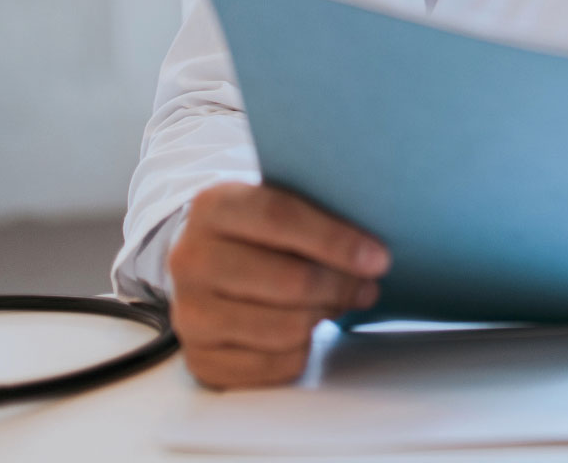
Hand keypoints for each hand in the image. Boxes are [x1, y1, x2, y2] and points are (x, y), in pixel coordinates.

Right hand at [167, 182, 390, 388]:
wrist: (206, 262)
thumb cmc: (258, 232)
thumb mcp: (278, 202)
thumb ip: (317, 213)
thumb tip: (371, 251)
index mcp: (213, 206)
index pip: (280, 218)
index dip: (336, 241)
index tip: (378, 259)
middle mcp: (191, 259)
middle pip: (288, 281)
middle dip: (340, 286)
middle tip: (367, 286)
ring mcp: (190, 313)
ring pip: (283, 328)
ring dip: (324, 318)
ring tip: (338, 304)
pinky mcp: (200, 358)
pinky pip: (271, 365)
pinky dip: (302, 351)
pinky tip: (308, 331)